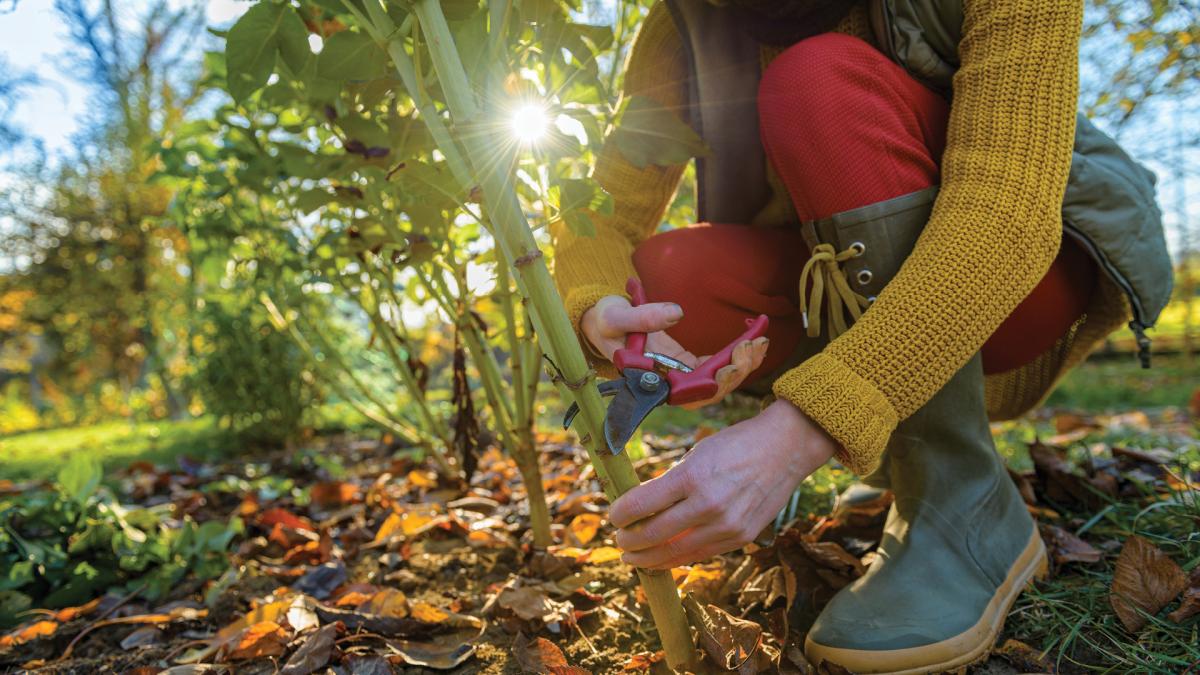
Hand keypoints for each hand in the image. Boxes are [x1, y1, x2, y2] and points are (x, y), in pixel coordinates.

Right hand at [581, 295, 768, 408]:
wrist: (601, 322)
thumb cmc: (604, 322)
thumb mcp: (617, 316)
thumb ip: (643, 316)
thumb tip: (677, 312)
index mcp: (653, 383)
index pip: (690, 396)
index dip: (714, 386)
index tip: (729, 366)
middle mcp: (671, 385)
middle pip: (712, 390)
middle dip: (738, 370)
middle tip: (753, 344)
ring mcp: (682, 376)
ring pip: (720, 380)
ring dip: (743, 363)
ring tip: (760, 339)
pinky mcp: (689, 364)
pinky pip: (718, 364)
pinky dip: (737, 353)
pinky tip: (753, 337)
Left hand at [609, 400, 837, 568]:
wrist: (784, 449)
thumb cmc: (736, 446)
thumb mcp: (697, 454)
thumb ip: (671, 482)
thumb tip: (641, 505)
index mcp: (693, 477)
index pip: (643, 505)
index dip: (621, 515)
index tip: (613, 517)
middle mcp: (709, 505)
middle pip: (654, 534)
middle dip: (629, 542)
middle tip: (618, 541)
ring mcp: (727, 526)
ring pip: (676, 552)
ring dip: (648, 558)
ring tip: (633, 558)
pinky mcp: (740, 538)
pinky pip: (700, 554)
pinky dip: (677, 558)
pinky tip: (662, 558)